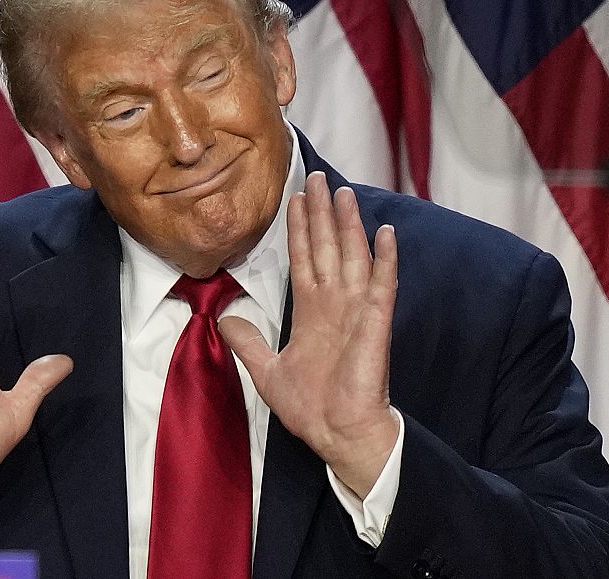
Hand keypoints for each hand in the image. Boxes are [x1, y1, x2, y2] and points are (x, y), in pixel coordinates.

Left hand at [220, 172, 398, 497]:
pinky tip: (384, 233)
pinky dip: (384, 259)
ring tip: (345, 192)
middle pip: (326, 247)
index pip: (303, 258)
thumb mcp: (266, 370)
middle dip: (322, 213)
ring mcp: (356, 311)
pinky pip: (381, 286)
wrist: (335, 433)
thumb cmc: (310, 407)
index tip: (295, 198)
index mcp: (311, 311)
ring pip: (351, 257)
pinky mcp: (373, 324)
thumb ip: (247, 342)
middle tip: (318, 177)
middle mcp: (334, 304)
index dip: (298, 228)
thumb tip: (224, 318)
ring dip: (349, 225)